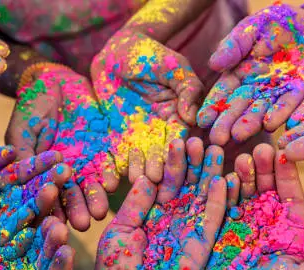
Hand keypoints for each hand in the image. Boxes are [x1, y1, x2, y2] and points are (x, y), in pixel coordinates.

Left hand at [0, 146, 70, 269]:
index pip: (16, 173)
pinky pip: (7, 246)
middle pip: (25, 196)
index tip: (57, 156)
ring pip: (22, 220)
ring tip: (57, 195)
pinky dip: (25, 238)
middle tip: (67, 172)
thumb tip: (11, 152)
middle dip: (46, 183)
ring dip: (40, 209)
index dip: (36, 166)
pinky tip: (41, 229)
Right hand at [6, 64, 118, 230]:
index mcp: (44, 176)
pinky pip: (110, 164)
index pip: (47, 197)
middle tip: (83, 224)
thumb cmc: (32, 107)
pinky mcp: (105, 149)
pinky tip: (112, 183)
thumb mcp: (23, 131)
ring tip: (100, 211)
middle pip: (72, 197)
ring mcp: (87, 163)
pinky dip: (111, 173)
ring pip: (93, 186)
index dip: (50, 209)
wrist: (56, 81)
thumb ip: (25, 156)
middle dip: (78, 210)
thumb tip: (19, 182)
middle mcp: (67, 175)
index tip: (53, 223)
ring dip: (97, 199)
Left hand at [91, 28, 204, 182]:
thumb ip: (187, 88)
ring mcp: (139, 138)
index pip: (180, 140)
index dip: (177, 155)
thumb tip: (192, 117)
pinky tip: (110, 179)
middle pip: (161, 156)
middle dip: (159, 170)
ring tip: (135, 182)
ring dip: (138, 172)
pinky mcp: (118, 138)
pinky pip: (116, 155)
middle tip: (155, 183)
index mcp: (180, 118)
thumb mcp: (174, 66)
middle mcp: (161, 133)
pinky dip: (114, 168)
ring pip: (140, 160)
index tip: (173, 167)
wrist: (116, 52)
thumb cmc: (151, 54)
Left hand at [95, 138, 226, 269]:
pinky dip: (219, 202)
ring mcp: (189, 235)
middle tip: (199, 137)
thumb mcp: (119, 232)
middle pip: (187, 187)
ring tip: (215, 149)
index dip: (171, 163)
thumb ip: (135, 204)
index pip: (165, 184)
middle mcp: (174, 223)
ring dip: (209, 175)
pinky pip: (213, 222)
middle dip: (192, 163)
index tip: (175, 139)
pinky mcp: (202, 249)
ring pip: (203, 199)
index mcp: (152, 217)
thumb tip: (148, 176)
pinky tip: (224, 179)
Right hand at [192, 144, 303, 269]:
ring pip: (243, 198)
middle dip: (264, 170)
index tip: (285, 152)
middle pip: (267, 193)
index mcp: (291, 239)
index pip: (292, 200)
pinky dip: (222, 194)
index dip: (288, 176)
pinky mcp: (220, 240)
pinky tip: (221, 177)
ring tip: (239, 157)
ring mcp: (242, 234)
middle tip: (259, 147)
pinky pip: (222, 211)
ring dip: (242, 178)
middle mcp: (267, 232)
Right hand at [197, 3, 303, 144]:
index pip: (223, 92)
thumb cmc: (282, 22)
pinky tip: (271, 125)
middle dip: (227, 123)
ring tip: (238, 137)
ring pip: (261, 110)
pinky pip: (290, 103)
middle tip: (217, 139)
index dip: (212, 106)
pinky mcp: (302, 91)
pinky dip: (280, 113)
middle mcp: (257, 87)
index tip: (202, 120)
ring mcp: (279, 92)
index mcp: (241, 72)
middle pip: (239, 107)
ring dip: (250, 124)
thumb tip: (213, 64)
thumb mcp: (254, 26)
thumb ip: (235, 43)